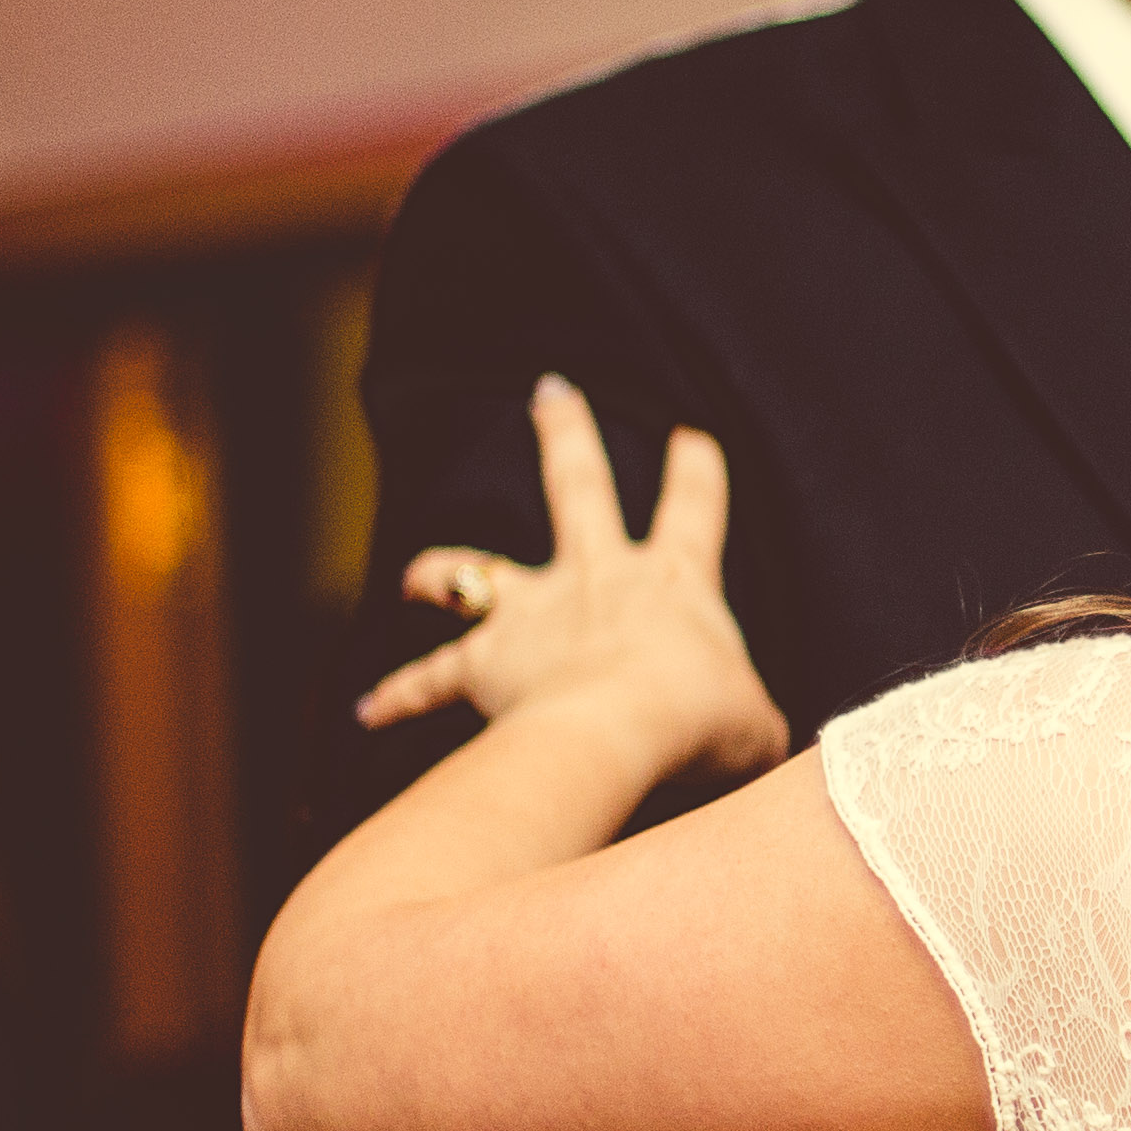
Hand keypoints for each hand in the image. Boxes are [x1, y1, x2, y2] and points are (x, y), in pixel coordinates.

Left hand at [352, 378, 788, 781]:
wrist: (620, 735)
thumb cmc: (696, 722)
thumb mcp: (756, 722)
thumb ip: (753, 719)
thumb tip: (762, 740)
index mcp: (672, 579)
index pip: (695, 507)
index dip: (697, 469)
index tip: (691, 435)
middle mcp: (597, 576)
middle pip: (579, 486)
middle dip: (566, 434)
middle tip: (551, 391)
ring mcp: (534, 613)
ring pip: (477, 572)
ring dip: (441, 569)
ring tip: (413, 572)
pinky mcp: (485, 664)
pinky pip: (432, 678)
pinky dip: (400, 694)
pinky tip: (367, 709)